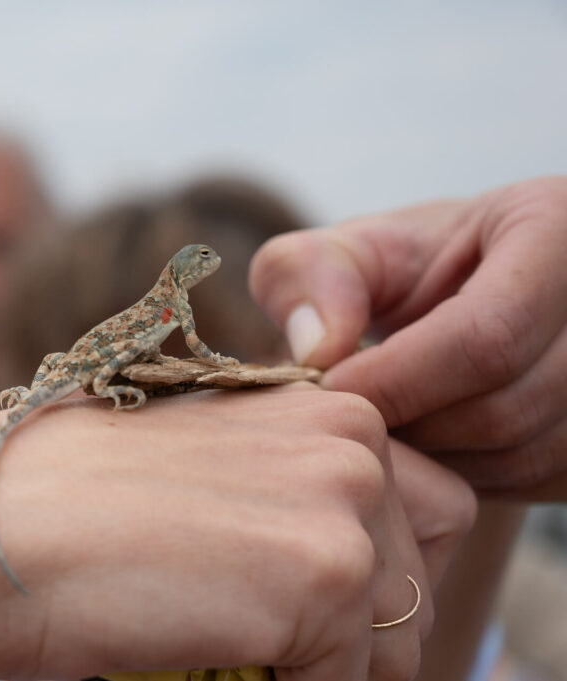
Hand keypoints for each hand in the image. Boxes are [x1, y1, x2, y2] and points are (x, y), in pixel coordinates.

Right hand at [0, 387, 473, 680]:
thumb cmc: (58, 504)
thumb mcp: (194, 472)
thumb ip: (276, 490)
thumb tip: (328, 563)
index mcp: (309, 401)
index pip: (417, 499)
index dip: (375, 562)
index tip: (314, 604)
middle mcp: (346, 436)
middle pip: (425, 562)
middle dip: (371, 612)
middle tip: (283, 635)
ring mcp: (341, 500)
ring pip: (399, 629)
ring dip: (332, 658)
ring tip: (232, 643)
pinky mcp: (321, 575)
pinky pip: (349, 678)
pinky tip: (204, 653)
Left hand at [249, 176, 566, 498]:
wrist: (468, 297)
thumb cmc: (407, 269)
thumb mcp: (351, 251)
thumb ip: (306, 275)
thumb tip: (316, 350)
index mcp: (552, 228)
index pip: (485, 336)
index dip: (395, 379)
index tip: (328, 389)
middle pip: (507, 405)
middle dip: (410, 425)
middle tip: (351, 416)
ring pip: (523, 454)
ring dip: (434, 458)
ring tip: (387, 424)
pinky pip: (535, 480)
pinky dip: (467, 476)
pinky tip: (430, 441)